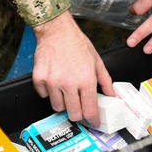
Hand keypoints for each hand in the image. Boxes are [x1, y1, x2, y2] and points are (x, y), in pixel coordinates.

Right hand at [31, 12, 113, 126]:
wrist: (56, 30)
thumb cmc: (76, 43)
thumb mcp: (96, 61)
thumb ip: (105, 80)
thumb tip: (111, 95)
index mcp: (86, 80)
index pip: (90, 111)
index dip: (93, 119)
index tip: (93, 121)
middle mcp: (69, 84)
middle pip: (74, 114)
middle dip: (78, 113)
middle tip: (79, 105)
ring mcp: (53, 82)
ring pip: (57, 107)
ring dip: (63, 102)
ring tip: (65, 88)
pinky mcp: (40, 79)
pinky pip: (44, 96)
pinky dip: (49, 92)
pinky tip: (54, 80)